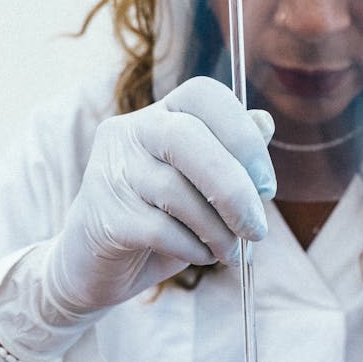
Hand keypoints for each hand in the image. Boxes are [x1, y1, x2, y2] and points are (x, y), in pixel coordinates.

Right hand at [0, 77, 274, 361]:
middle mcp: (130, 132)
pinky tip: (199, 256)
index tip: (267, 185)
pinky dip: (192, 248)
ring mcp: (110, 171)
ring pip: (175, 191)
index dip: (243, 135)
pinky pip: (159, 229)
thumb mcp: (203, 189)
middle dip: (234, 188)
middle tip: (257, 229)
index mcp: (160, 115)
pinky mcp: (102, 214)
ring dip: (218, 230)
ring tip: (230, 253)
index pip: (204, 95)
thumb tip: (265, 123)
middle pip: (186, 138)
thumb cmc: (159, 221)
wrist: (95, 266)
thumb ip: (232, 157)